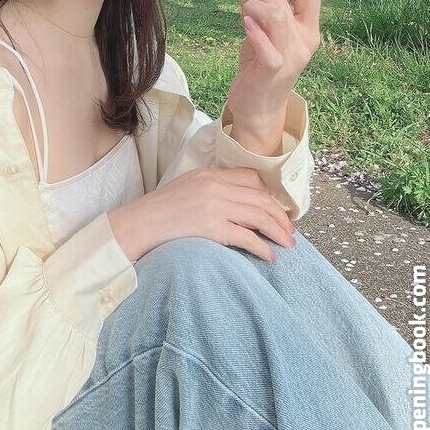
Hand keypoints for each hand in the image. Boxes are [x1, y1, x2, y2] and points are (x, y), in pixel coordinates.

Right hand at [109, 166, 296, 262]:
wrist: (138, 223)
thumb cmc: (159, 210)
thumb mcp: (187, 188)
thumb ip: (210, 189)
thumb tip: (236, 204)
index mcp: (208, 174)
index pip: (250, 178)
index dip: (269, 195)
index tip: (277, 209)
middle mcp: (214, 186)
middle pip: (260, 198)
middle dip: (280, 216)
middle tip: (290, 231)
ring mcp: (214, 205)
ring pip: (259, 216)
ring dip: (278, 231)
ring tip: (287, 244)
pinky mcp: (212, 226)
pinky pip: (247, 237)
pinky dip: (262, 247)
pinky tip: (269, 256)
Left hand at [227, 0, 321, 130]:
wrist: (259, 106)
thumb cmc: (261, 66)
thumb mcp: (270, 33)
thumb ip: (273, 9)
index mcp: (308, 30)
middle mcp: (304, 41)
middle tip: (244, 4)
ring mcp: (290, 56)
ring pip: (275, 15)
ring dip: (252, 6)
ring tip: (244, 15)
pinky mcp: (272, 70)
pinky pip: (267, 47)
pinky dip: (253, 32)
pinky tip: (245, 26)